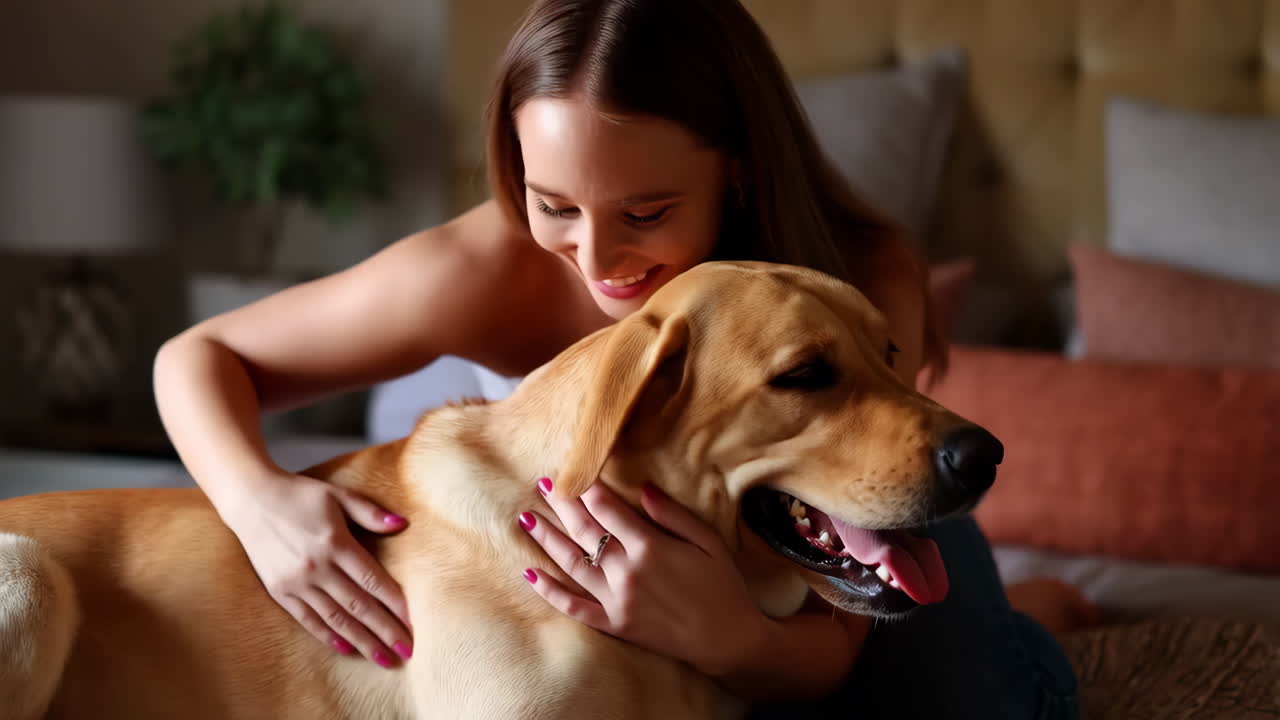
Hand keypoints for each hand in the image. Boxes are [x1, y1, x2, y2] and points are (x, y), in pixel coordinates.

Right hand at [227, 471, 413, 667]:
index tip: (414, 623)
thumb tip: (403, 523)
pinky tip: (346, 649)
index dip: (395, 604)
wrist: (251, 499)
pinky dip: (327, 635)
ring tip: (382, 658)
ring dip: (361, 641)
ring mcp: (296, 582)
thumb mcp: (338, 495)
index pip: (373, 581)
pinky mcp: (279, 591)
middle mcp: (317, 567)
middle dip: (385, 630)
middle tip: (406, 651)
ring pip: (336, 618)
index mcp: (335, 543)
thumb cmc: (299, 495)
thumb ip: (370, 513)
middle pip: (359, 605)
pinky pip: (308, 619)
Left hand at [517, 478, 767, 676]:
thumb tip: (642, 488)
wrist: (727, 639)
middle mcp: (627, 572)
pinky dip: (550, 592)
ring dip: (546, 540)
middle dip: (562, 505)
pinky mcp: (614, 625)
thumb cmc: (723, 586)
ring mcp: (617, 601)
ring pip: (572, 564)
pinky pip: (574, 608)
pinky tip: (530, 575)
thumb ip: (672, 514)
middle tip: (542, 484)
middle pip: (584, 531)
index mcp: (650, 547)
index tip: (574, 471)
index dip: (588, 488)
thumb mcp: (707, 541)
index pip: (607, 509)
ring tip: (526, 518)